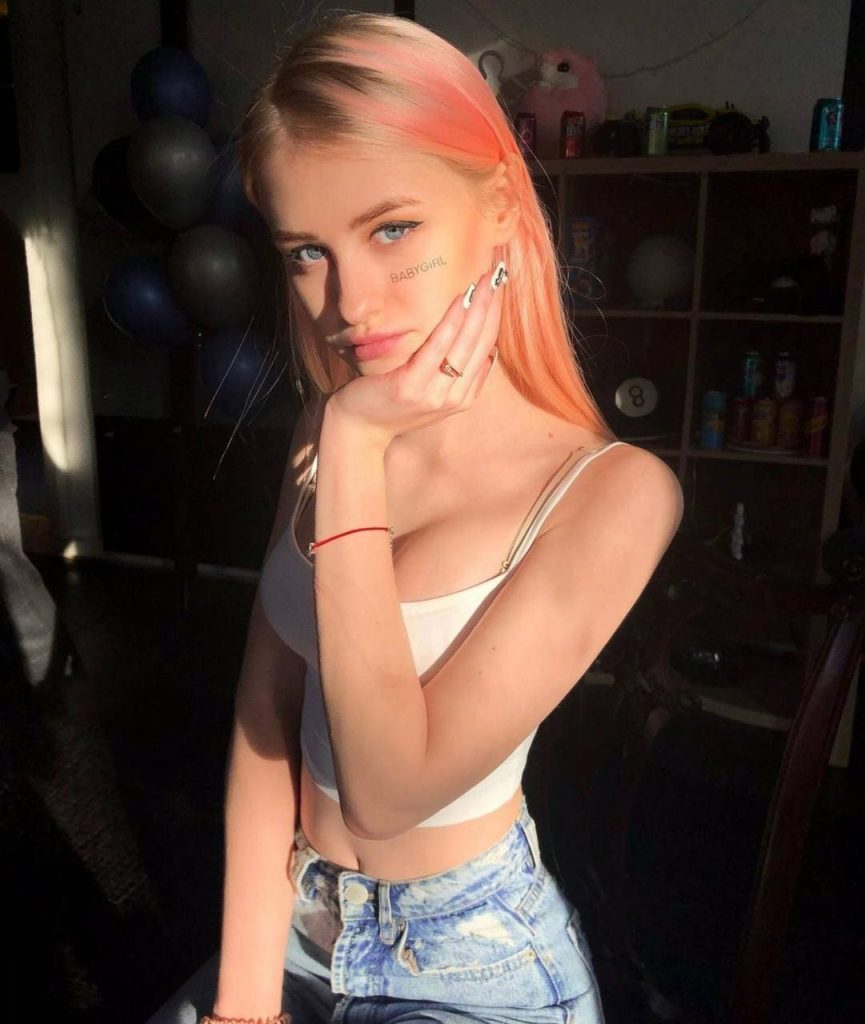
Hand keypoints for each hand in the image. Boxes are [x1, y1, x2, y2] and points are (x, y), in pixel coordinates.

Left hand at [326, 261, 507, 449]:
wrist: (359, 430)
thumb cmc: (392, 407)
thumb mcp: (433, 394)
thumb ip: (461, 379)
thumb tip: (489, 353)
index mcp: (463, 398)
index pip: (487, 349)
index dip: (495, 318)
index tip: (499, 289)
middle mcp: (453, 398)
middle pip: (481, 344)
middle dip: (491, 307)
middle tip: (498, 275)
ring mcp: (434, 395)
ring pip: (465, 344)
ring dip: (477, 309)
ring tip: (485, 281)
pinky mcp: (411, 387)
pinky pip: (437, 349)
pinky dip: (451, 323)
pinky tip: (460, 300)